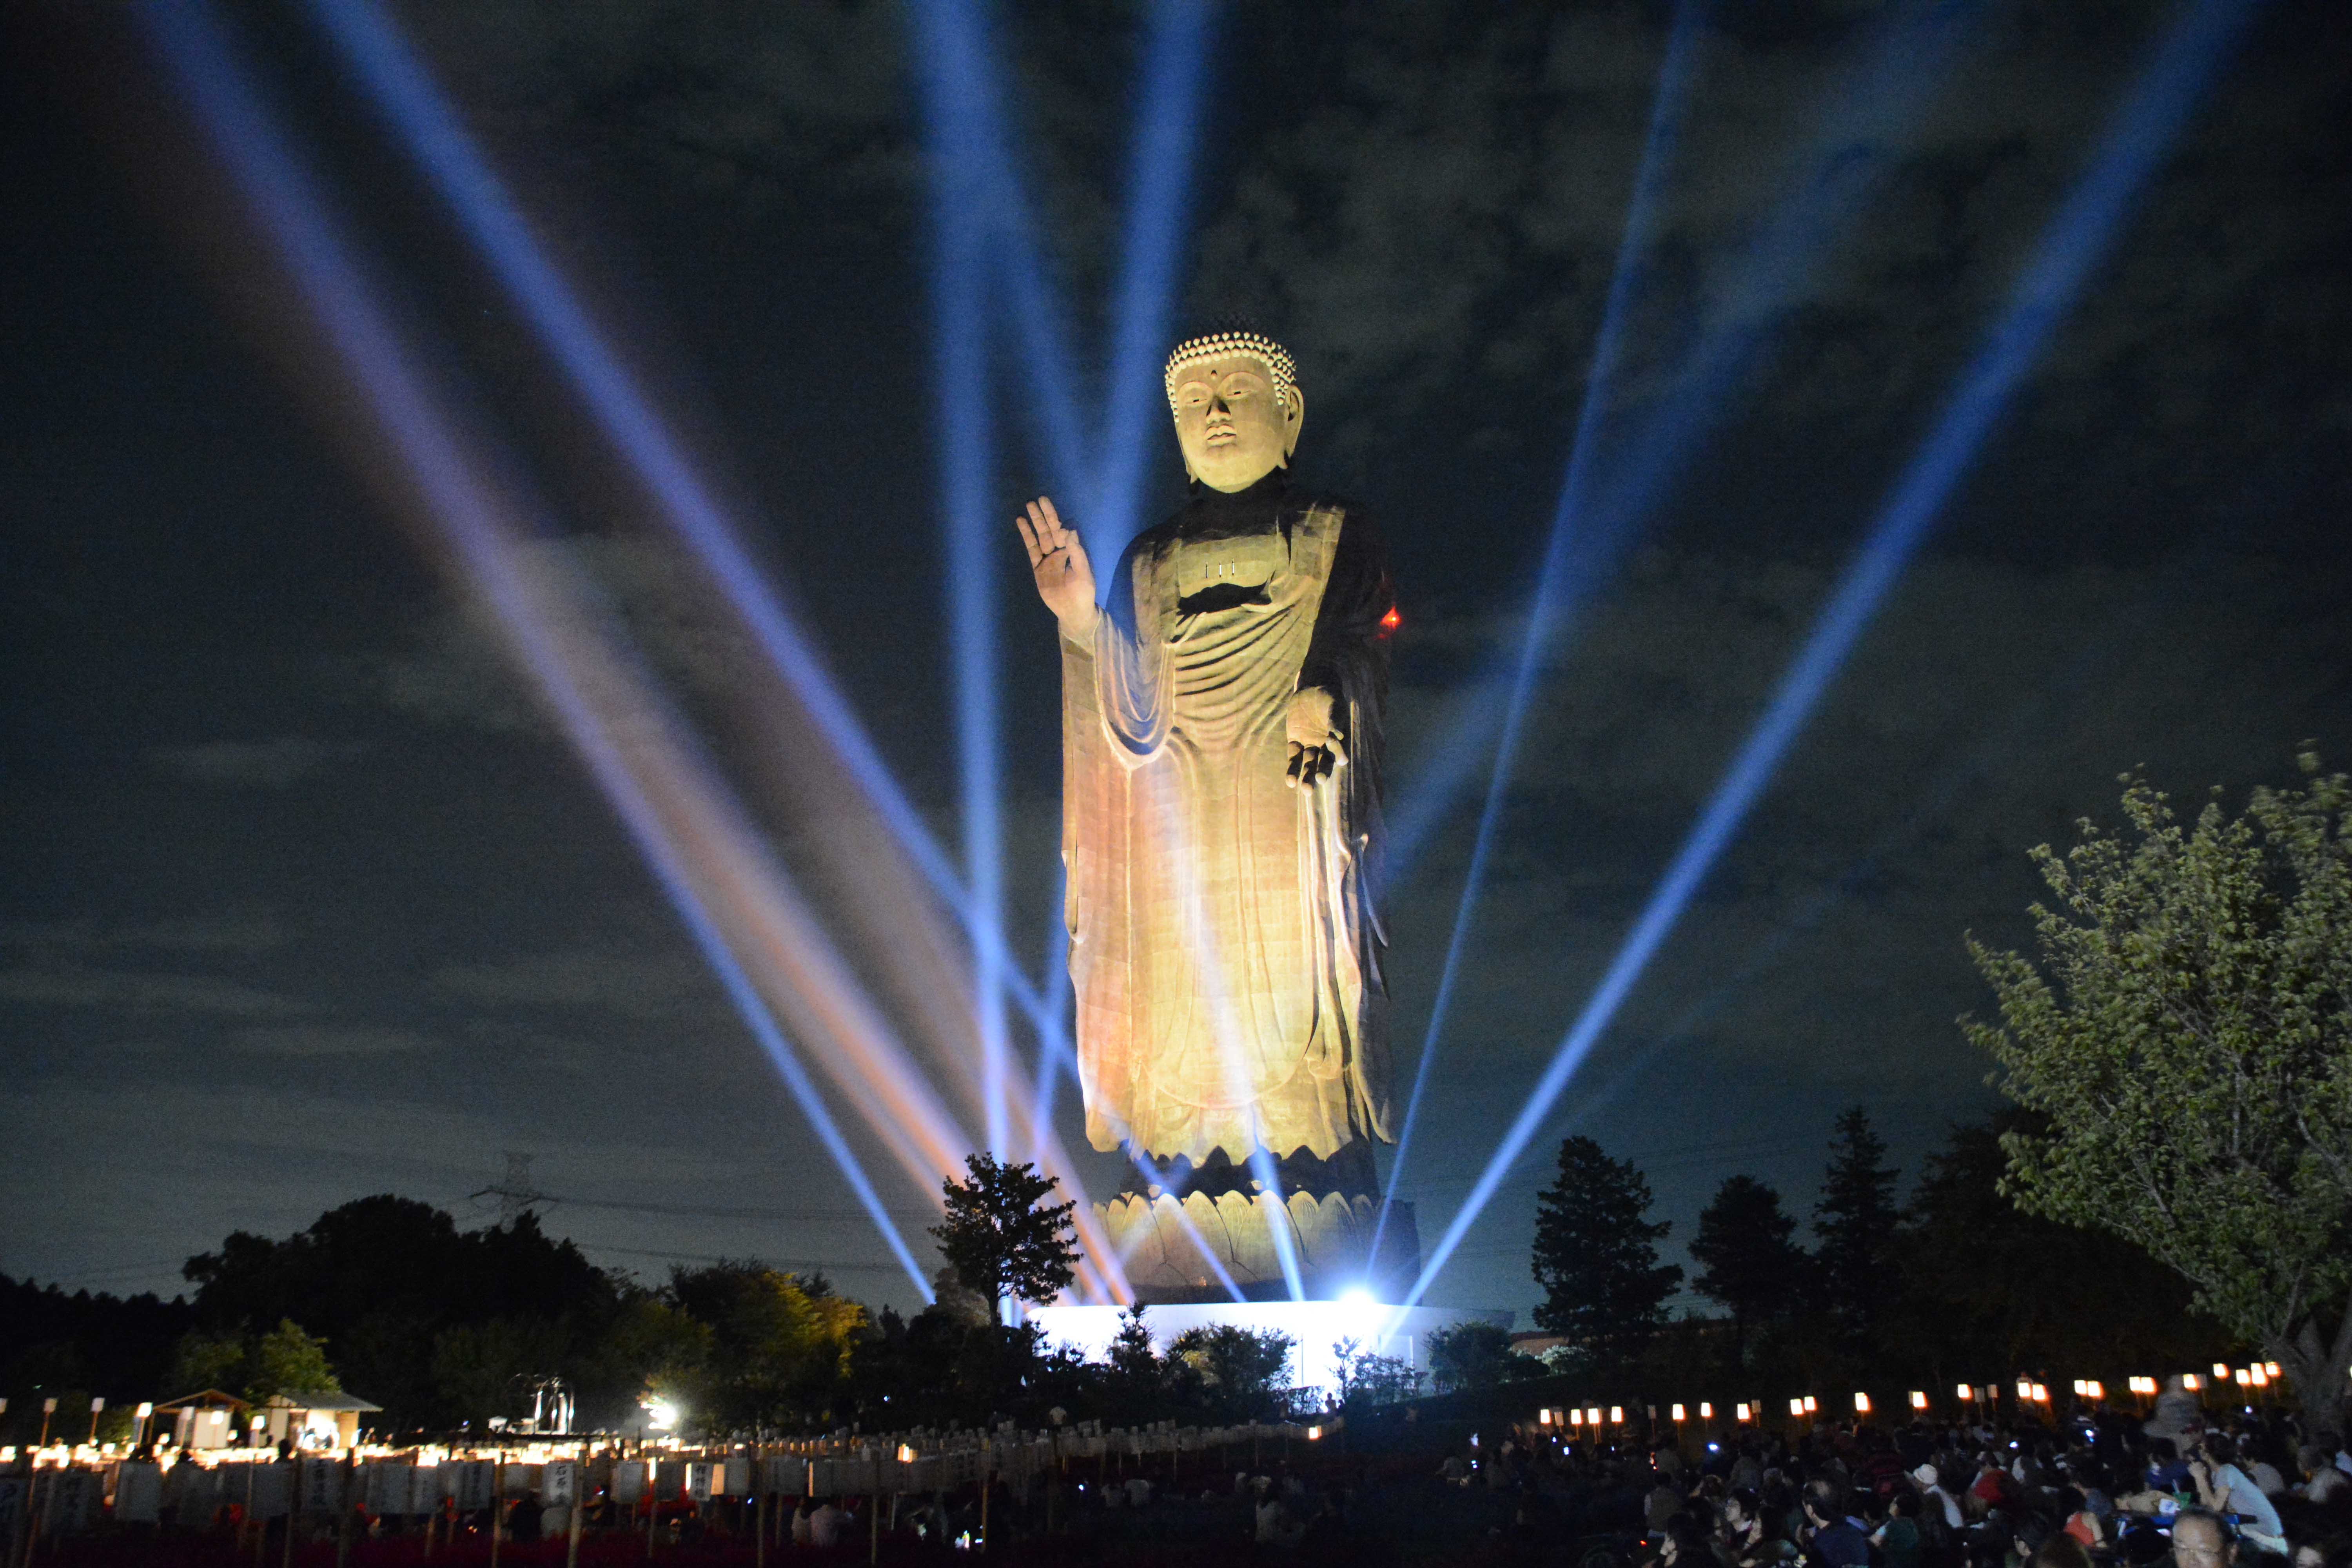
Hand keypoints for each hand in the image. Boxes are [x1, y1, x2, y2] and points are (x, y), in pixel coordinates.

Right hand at [1016, 496, 1096, 635]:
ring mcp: (1047, 559)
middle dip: (1043, 515)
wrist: (1073, 611)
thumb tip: (1070, 531)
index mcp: (1072, 551)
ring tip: (1027, 506)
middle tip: (1036, 500)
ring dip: (1034, 522)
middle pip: (1050, 529)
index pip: (1062, 530)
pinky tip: (1021, 523)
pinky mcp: (1038, 567)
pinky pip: (1031, 549)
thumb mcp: (1083, 572)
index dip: (1055, 517)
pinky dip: (1027, 536)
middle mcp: (1059, 552)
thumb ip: (1076, 552)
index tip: (1047, 504)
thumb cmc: (1083, 592)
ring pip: (1040, 536)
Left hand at [1285, 686, 1344, 788]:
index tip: (1341, 761)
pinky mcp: (1295, 741)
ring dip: (1306, 776)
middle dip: (1321, 772)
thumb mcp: (1333, 705)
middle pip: (1323, 762)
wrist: (1311, 688)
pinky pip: (1293, 757)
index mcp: (1337, 739)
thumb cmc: (1327, 696)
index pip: (1338, 751)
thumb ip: (1334, 719)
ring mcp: (1309, 744)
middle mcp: (1324, 746)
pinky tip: (1290, 781)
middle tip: (1318, 782)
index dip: (1339, 755)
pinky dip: (1292, 769)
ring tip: (1303, 788)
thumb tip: (1338, 734)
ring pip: (1308, 764)